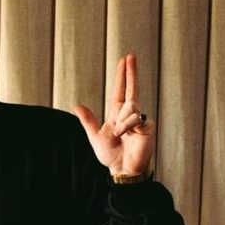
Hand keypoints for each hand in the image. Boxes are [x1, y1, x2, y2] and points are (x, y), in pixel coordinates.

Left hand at [74, 54, 154, 175]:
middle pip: (132, 89)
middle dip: (131, 72)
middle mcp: (129, 113)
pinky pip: (135, 119)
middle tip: (131, 55)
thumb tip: (77, 106)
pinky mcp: (147, 126)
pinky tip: (126, 135)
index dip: (122, 76)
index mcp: (117, 113)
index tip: (124, 61)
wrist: (123, 168)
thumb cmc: (111, 155)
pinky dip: (127, 126)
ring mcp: (139, 119)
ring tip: (119, 134)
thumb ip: (88, 121)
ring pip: (131, 108)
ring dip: (121, 122)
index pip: (121, 90)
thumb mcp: (95, 136)